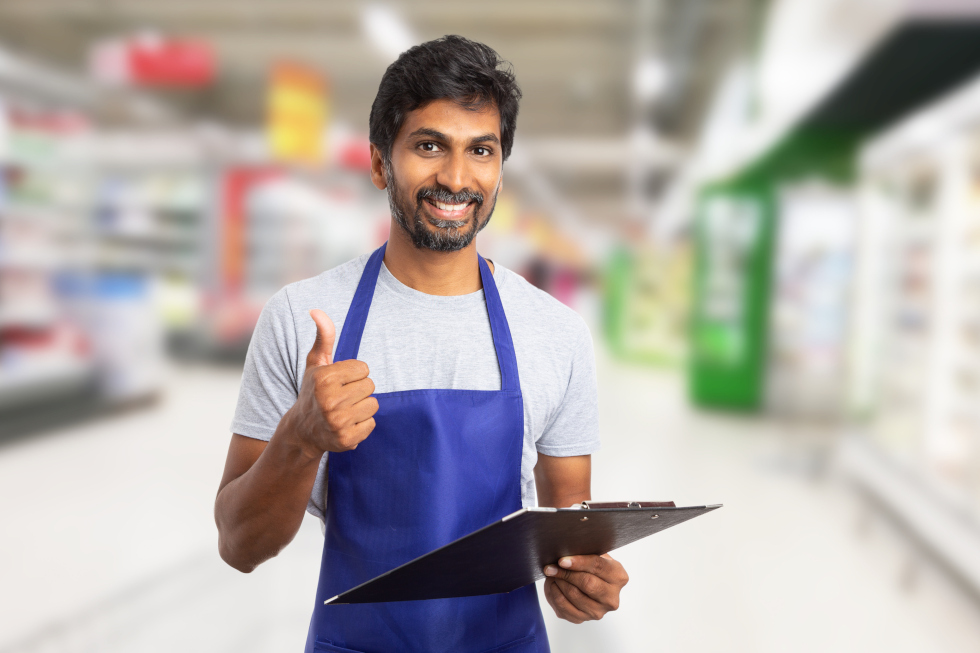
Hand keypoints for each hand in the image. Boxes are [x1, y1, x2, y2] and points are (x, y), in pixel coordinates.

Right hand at [287, 309, 378, 457]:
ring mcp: (338, 422)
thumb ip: (323, 337)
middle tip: (341, 397)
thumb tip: (316, 310)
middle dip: (359, 390)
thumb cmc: (313, 391)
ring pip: (373, 405)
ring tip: (344, 410)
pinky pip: (372, 424)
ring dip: (362, 407)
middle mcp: (330, 400)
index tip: (340, 382)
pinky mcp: (346, 439)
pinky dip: (362, 424)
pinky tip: (346, 424)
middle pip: (370, 386)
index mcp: (324, 378)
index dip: (354, 374)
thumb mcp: (316, 363)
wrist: (303, 431)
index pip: (364, 369)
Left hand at [543, 553, 627, 622]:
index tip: (562, 560)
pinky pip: (564, 607)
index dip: (578, 562)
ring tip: (552, 573)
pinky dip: (554, 594)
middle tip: (551, 567)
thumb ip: (585, 552)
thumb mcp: (594, 554)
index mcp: (618, 576)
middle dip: (566, 573)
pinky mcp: (583, 619)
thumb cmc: (591, 566)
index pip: (598, 566)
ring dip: (558, 583)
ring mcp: (598, 611)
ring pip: (574, 595)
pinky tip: (553, 585)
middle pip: (587, 583)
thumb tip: (565, 552)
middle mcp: (611, 597)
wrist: (590, 584)